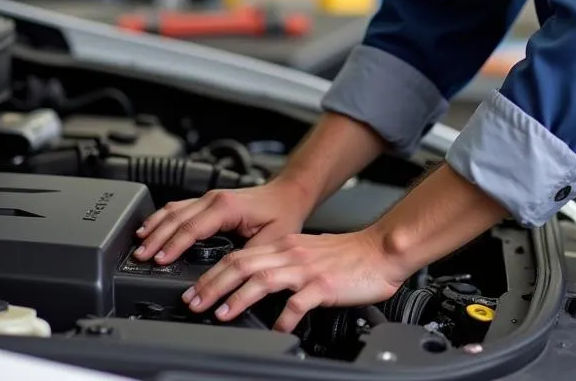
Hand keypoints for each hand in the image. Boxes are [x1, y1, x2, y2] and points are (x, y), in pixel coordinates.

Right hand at [133, 177, 312, 265]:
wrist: (289, 194)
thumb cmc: (282, 214)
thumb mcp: (269, 241)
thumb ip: (245, 258)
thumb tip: (226, 278)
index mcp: (227, 206)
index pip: (192, 227)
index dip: (174, 245)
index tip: (160, 262)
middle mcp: (214, 198)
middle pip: (176, 217)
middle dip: (156, 238)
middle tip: (141, 258)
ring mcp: (210, 197)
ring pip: (173, 210)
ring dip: (155, 227)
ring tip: (139, 245)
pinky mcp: (208, 201)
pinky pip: (178, 207)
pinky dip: (162, 218)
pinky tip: (151, 228)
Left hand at [181, 228, 408, 331]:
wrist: (380, 251)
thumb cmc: (348, 256)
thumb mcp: (307, 253)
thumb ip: (282, 265)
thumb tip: (255, 283)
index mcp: (286, 245)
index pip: (240, 255)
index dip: (213, 273)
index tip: (196, 291)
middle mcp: (291, 253)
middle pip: (243, 264)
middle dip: (213, 284)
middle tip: (195, 303)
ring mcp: (306, 269)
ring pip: (263, 278)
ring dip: (238, 297)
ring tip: (221, 313)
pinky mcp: (323, 285)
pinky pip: (297, 303)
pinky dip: (283, 318)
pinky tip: (276, 331)